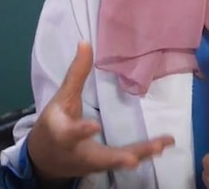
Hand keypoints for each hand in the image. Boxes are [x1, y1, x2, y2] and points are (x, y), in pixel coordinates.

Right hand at [27, 42, 174, 180]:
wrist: (45, 158)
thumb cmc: (54, 123)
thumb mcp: (61, 99)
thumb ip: (75, 74)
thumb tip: (85, 43)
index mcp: (62, 133)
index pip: (70, 133)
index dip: (81, 130)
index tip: (95, 126)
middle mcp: (78, 152)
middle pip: (99, 157)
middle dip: (118, 158)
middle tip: (134, 159)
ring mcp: (93, 163)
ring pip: (117, 161)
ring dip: (140, 155)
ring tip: (161, 146)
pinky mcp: (104, 166)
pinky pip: (126, 160)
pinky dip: (144, 154)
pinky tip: (163, 146)